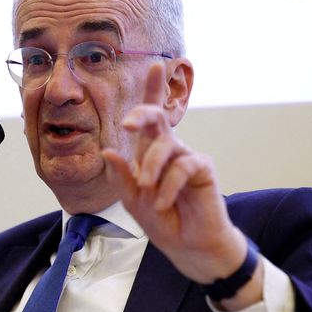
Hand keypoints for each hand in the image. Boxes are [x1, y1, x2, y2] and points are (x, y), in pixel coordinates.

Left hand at [102, 65, 261, 308]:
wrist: (188, 245)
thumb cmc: (162, 220)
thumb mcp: (133, 201)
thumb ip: (122, 178)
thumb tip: (108, 151)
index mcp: (150, 152)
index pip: (149, 118)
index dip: (152, 91)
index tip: (154, 66)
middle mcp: (169, 149)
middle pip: (157, 118)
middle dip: (143, 114)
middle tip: (129, 125)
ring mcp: (187, 156)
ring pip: (165, 146)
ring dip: (151, 169)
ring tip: (149, 192)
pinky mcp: (203, 168)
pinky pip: (182, 166)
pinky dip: (168, 185)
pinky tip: (164, 202)